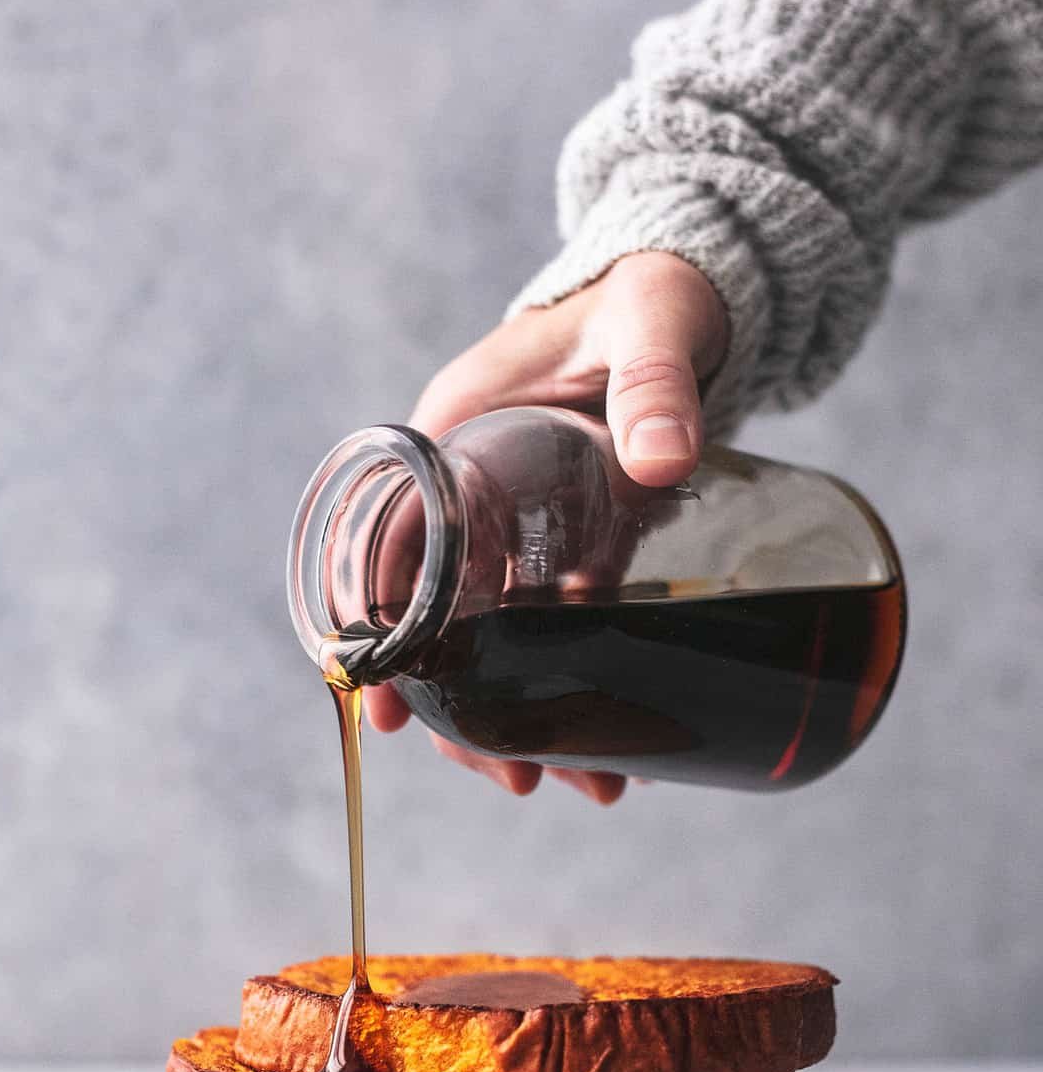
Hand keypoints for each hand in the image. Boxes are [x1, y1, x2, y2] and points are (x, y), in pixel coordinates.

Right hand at [366, 251, 728, 803]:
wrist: (692, 290)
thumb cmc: (650, 295)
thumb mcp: (652, 329)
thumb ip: (657, 386)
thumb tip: (664, 459)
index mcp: (453, 434)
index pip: (388, 547)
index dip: (379, 631)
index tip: (392, 708)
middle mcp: (469, 489)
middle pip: (436, 617)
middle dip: (465, 706)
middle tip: (512, 779)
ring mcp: (518, 525)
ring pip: (491, 638)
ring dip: (518, 715)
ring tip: (573, 782)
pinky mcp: (570, 544)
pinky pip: (550, 629)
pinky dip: (566, 685)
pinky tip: (602, 743)